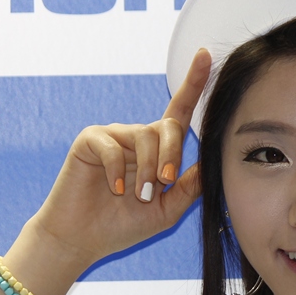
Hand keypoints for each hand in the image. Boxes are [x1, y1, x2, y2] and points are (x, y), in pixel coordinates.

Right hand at [27, 49, 211, 274]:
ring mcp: (113, 136)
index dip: (193, 84)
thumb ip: (189, 187)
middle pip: (168, 126)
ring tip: (140, 195)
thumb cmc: (123, 225)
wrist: (83, 240)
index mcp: (157, 150)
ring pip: (144, 136)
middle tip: (164, 183)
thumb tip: (211, 161)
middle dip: (171, 155)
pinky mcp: (89, 141)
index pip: (179, 113)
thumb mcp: (167, 210)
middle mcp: (136, 137)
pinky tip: (115, 189)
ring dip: (147, 169)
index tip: (205, 55)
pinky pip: (113, 146)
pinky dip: (118, 170)